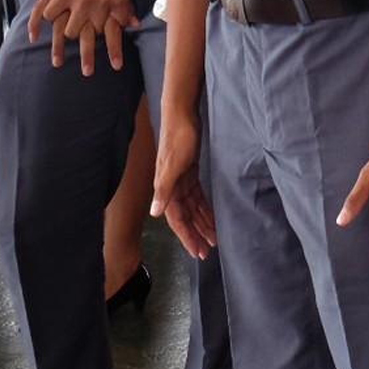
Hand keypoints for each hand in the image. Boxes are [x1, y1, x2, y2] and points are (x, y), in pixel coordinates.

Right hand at [150, 112, 216, 259]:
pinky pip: (197, 197)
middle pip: (186, 218)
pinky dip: (205, 208)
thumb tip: (154, 213)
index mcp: (167, 189)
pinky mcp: (190, 174)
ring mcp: (181, 182)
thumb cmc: (178, 138)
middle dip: (196, 235)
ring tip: (214, 238)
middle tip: (208, 251)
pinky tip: (212, 216)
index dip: (187, 237)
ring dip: (202, 224)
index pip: (178, 220)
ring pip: (193, 209)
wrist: (182, 116)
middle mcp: (172, 189)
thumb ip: (164, 189)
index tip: (198, 252)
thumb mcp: (174, 164)